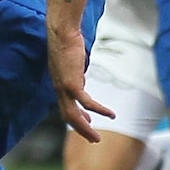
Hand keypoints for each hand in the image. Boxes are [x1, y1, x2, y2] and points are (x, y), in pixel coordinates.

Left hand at [48, 26, 113, 143]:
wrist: (61, 31)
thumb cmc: (67, 41)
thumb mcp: (71, 62)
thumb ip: (75, 72)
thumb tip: (81, 77)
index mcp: (59, 84)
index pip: (66, 107)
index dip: (77, 118)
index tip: (87, 123)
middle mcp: (58, 89)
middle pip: (68, 116)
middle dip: (80, 129)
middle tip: (93, 138)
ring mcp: (63, 87)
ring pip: (73, 115)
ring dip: (85, 128)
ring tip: (96, 137)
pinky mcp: (71, 83)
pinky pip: (86, 103)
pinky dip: (98, 111)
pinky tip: (110, 115)